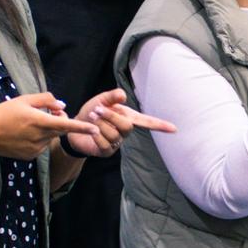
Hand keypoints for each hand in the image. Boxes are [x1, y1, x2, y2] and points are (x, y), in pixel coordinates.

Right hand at [0, 92, 100, 160]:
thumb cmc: (4, 113)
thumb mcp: (23, 100)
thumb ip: (46, 100)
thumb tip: (62, 105)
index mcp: (39, 121)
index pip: (66, 124)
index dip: (81, 127)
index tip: (95, 129)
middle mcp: (40, 137)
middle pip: (60, 129)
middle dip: (60, 121)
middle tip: (50, 112)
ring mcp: (36, 149)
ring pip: (50, 138)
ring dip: (47, 131)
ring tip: (28, 124)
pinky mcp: (31, 156)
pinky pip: (42, 146)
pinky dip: (38, 139)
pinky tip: (23, 135)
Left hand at [59, 88, 175, 159]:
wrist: (73, 127)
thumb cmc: (91, 113)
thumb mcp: (101, 100)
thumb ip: (112, 96)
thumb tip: (123, 95)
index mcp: (127, 118)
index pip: (147, 122)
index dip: (160, 125)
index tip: (174, 129)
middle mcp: (124, 131)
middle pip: (127, 126)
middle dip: (112, 117)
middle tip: (97, 110)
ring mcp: (117, 143)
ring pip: (115, 135)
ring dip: (101, 124)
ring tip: (91, 117)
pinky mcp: (106, 151)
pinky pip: (105, 143)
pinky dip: (96, 135)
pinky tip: (91, 131)